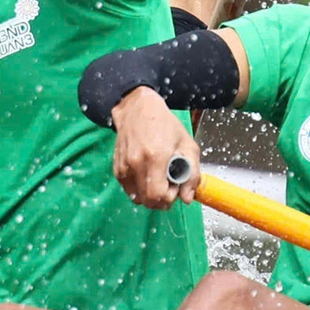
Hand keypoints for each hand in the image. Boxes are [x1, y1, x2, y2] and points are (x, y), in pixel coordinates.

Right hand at [109, 87, 198, 208]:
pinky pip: (128, 190)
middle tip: (168, 188)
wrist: (137, 109)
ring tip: (158, 181)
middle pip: (147, 200)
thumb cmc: (164, 124)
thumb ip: (192, 174)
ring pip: (136, 198)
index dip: (169, 197)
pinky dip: (139, 190)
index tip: (175, 188)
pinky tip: (147, 177)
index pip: (158, 195)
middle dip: (161, 200)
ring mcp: (124, 166)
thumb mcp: (187, 145)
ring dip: (149, 196)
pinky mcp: (117, 168)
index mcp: (156, 157)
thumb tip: (187, 198)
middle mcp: (136, 163)